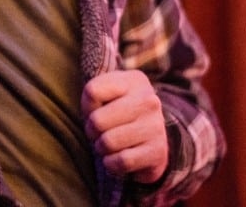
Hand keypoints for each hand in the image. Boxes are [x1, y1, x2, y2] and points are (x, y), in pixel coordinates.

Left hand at [81, 69, 168, 184]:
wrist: (151, 140)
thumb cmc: (119, 113)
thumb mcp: (106, 96)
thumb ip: (92, 97)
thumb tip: (94, 120)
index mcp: (134, 80)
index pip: (91, 91)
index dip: (86, 107)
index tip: (96, 111)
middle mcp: (149, 100)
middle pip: (97, 120)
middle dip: (91, 131)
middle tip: (99, 133)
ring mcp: (156, 126)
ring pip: (108, 142)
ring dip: (101, 148)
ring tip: (108, 144)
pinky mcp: (158, 152)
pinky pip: (122, 161)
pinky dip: (112, 164)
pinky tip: (116, 159)